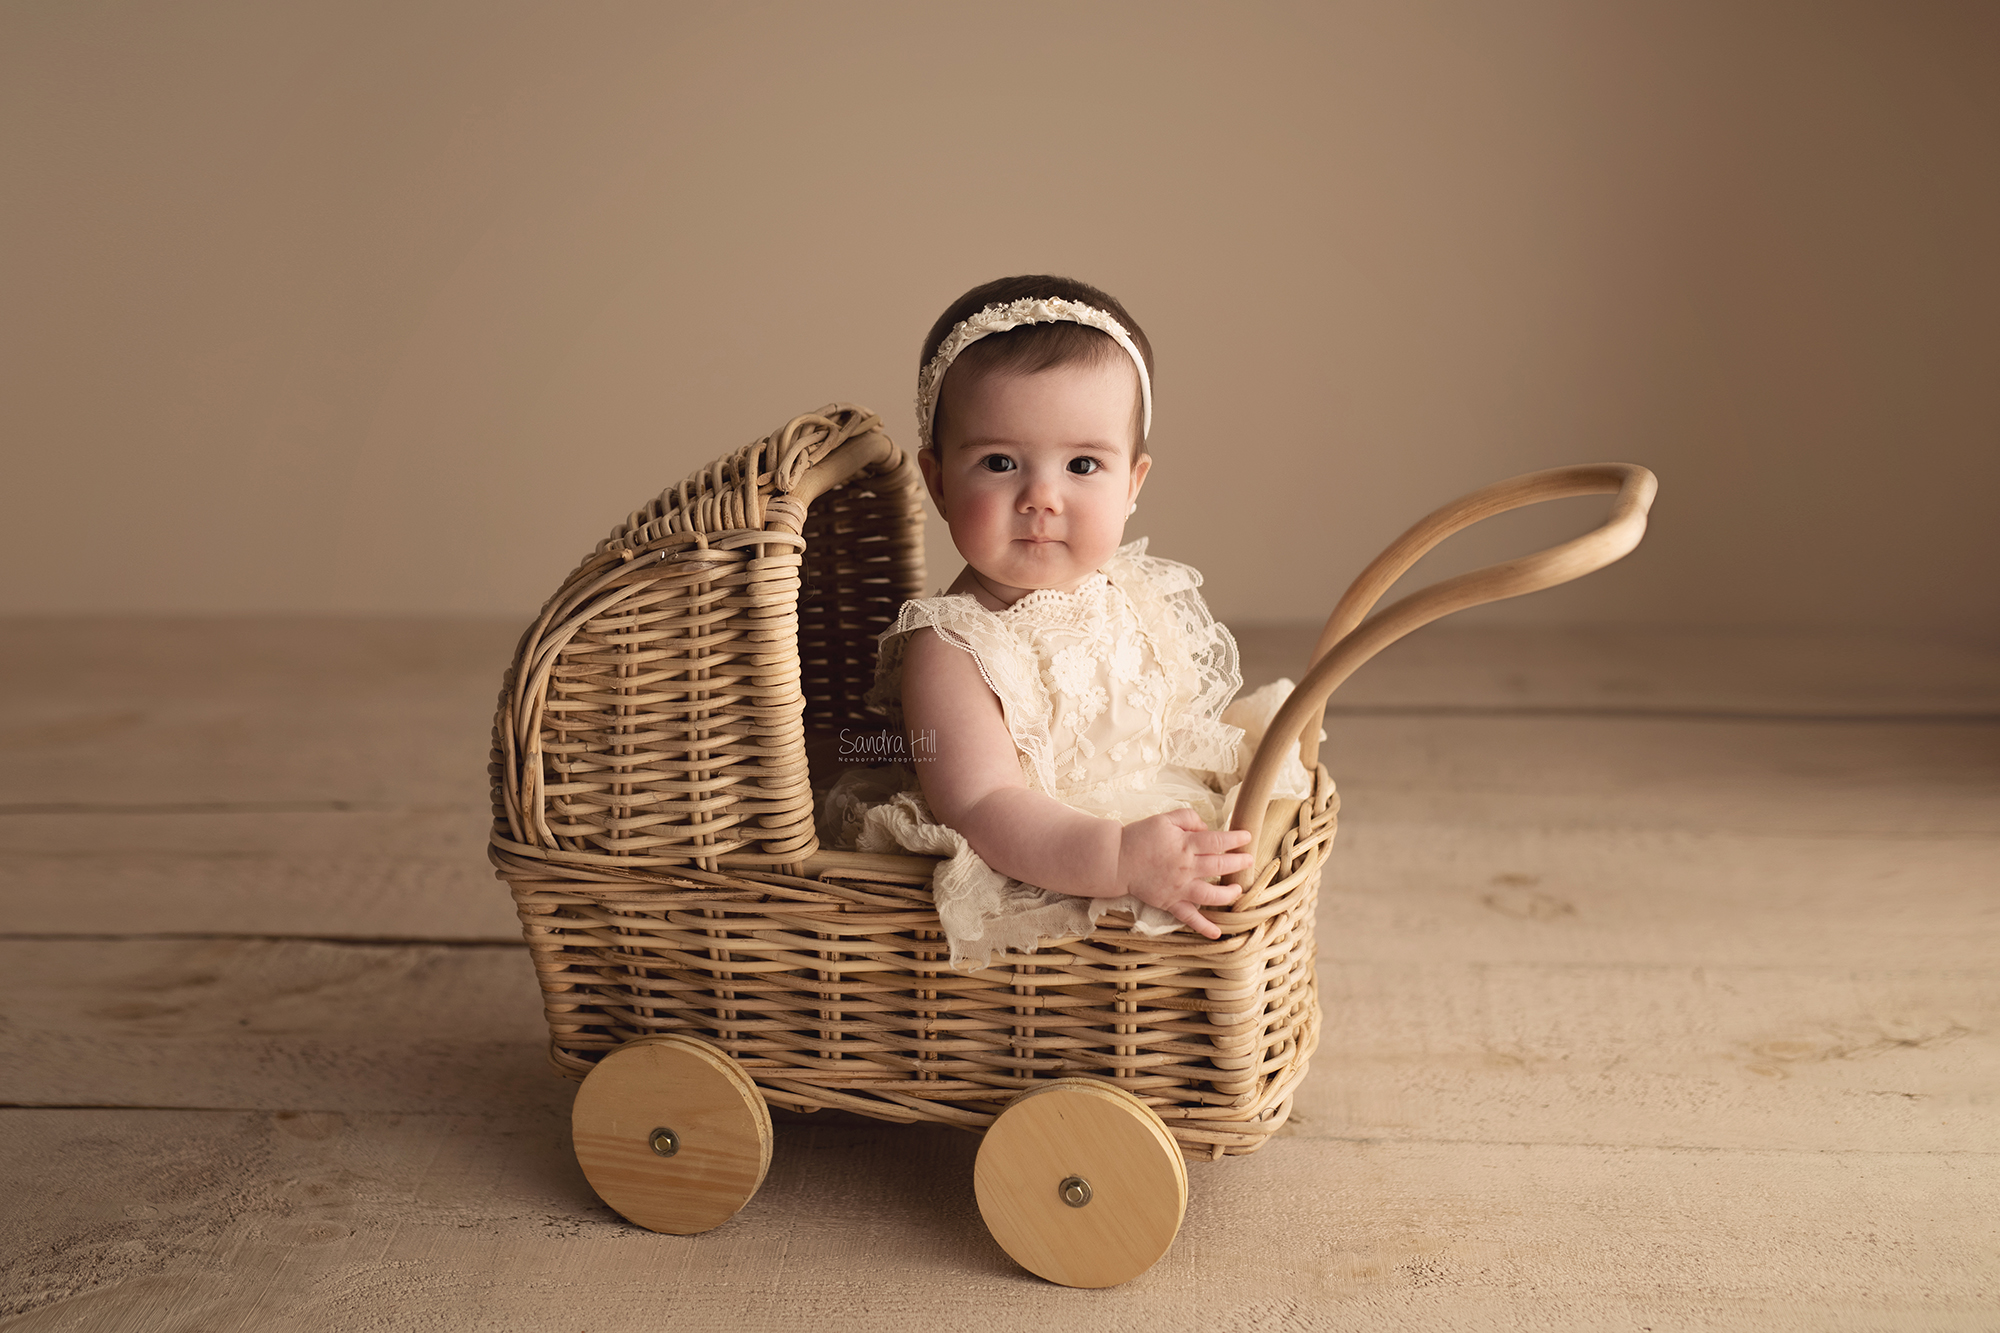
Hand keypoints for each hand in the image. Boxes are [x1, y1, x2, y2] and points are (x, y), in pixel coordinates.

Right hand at [1117, 807, 1252, 938]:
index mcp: (1185, 845)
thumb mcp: (1164, 819)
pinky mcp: (1170, 902)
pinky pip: (1189, 917)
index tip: (1247, 837)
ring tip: (1238, 890)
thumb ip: (1189, 819)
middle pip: (1220, 866)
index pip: (1217, 841)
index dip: (1235, 839)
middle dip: (1239, 862)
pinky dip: (1203, 927)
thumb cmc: (1140, 836)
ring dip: (1229, 894)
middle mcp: (1186, 868)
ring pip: (1211, 895)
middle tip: (1249, 861)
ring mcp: (1179, 888)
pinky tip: (1217, 933)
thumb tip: (1207, 828)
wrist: (1116, 859)